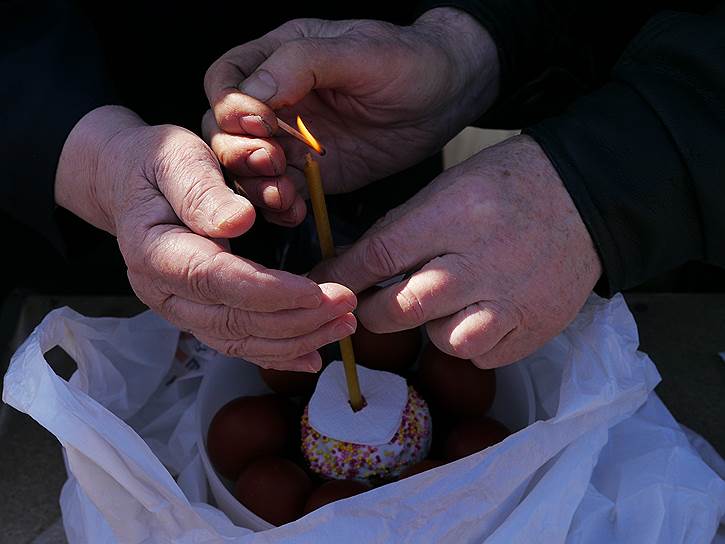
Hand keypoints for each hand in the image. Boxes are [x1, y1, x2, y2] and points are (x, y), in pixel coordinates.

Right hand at [54, 106, 355, 370]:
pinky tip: (312, 356)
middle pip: (234, 320)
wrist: (129, 183)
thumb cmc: (157, 165)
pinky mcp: (198, 316)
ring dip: (297, 339)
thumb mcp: (176, 158)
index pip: (216, 281)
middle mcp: (163, 293)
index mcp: (155, 251)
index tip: (318, 291)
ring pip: (240, 340)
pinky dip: (278, 354)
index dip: (269, 291)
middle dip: (296, 319)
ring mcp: (179, 310)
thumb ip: (202, 192)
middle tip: (347, 304)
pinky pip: (238, 344)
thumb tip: (238, 222)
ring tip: (344, 326)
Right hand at [202, 8, 499, 225]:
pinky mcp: (311, 173)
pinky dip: (280, 207)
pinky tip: (294, 211)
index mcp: (279, 58)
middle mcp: (277, 101)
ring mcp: (291, 139)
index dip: (231, 105)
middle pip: (226, 130)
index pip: (226, 80)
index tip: (260, 122)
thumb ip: (301, 64)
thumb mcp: (358, 52)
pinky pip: (281, 193)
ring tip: (283, 195)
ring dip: (256, 185)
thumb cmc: (407, 60)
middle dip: (239, 151)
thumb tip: (253, 94)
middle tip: (272, 162)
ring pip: (248, 168)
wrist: (446, 97)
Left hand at [310, 136, 601, 367]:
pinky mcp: (533, 327)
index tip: (323, 287)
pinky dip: (469, 341)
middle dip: (373, 313)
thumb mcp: (448, 188)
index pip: (379, 257)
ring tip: (443, 304)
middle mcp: (480, 263)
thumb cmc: (505, 186)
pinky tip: (477, 314)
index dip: (342, 278)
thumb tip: (349, 267)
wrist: (583, 196)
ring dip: (430, 328)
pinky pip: (480, 354)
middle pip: (402, 309)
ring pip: (442, 340)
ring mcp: (510, 300)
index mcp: (453, 217)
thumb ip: (401, 231)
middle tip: (369, 307)